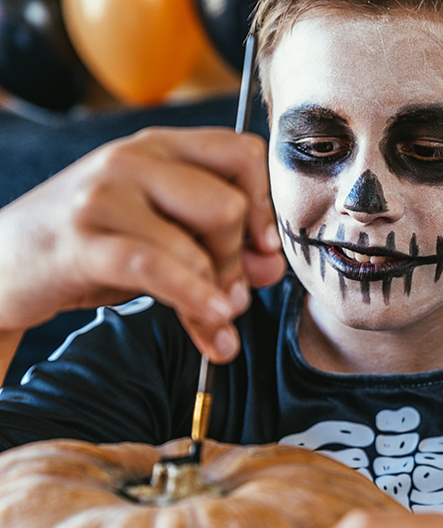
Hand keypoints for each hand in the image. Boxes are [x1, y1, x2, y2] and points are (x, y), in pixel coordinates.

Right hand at [0, 127, 285, 362]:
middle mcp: (134, 158)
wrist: (3, 264)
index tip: (265, 247)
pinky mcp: (82, 238)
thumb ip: (219, 247)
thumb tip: (271, 267)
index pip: (243, 152)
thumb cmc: (94, 245)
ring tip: (219, 318)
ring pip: (199, 240)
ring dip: (219, 291)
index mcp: (161, 147)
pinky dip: (194, 297)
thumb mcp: (164, 238)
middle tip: (233, 293)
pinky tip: (213, 320)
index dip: (266, 204)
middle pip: (228, 203)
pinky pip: (158, 266)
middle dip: (239, 259)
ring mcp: (105, 193)